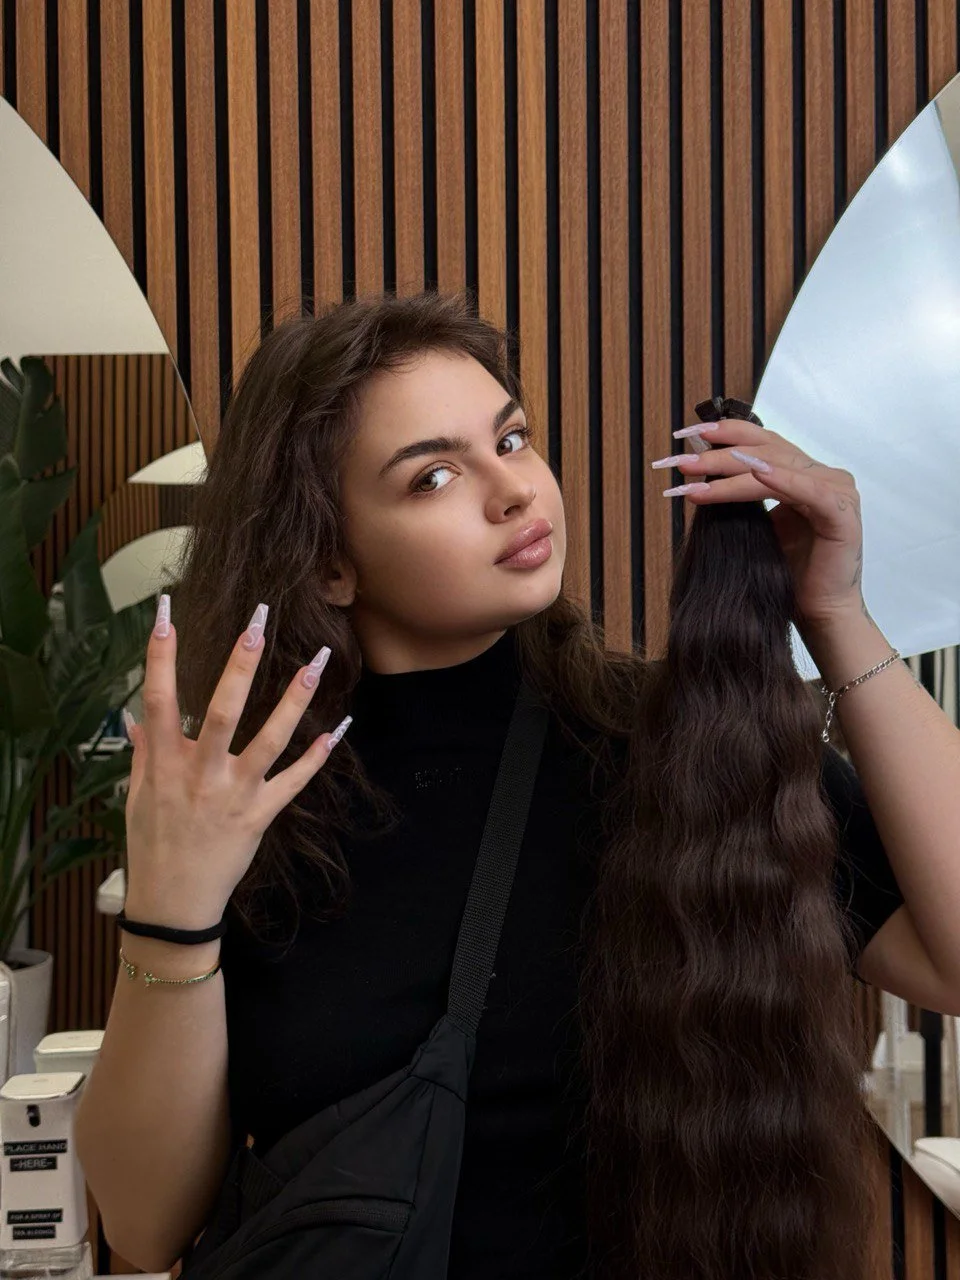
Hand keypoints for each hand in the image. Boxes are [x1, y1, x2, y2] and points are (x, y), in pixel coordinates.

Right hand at [123, 599, 350, 925]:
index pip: (159, 699)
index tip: (165, 613)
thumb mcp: (139, 796)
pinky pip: (293, 782)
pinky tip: (337, 730)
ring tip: (316, 663)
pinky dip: (316, 758)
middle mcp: (201, 774)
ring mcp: (234, 794)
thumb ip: (144, 751)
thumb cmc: (152, 845)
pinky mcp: (260, 815)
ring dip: (293, 700)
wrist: (174, 903)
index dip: (160, 656)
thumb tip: (137, 715)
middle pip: (223, 711)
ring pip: (269, 740)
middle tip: (258, 621)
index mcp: (165, 764)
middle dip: (240, 664)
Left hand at [652, 416, 865, 628]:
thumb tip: (698, 471)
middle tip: (680, 460)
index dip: (725, 433)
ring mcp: (836, 491)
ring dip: (731, 471)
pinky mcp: (842, 513)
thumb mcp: (756, 524)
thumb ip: (740, 494)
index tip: (685, 434)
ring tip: (695, 474)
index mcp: (804, 473)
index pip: (762, 442)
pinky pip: (808, 491)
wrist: (819, 612)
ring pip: (777, 468)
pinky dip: (781, 480)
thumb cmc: (788, 574)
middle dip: (718, 454)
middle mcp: (823, 475)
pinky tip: (755, 473)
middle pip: (766, 451)